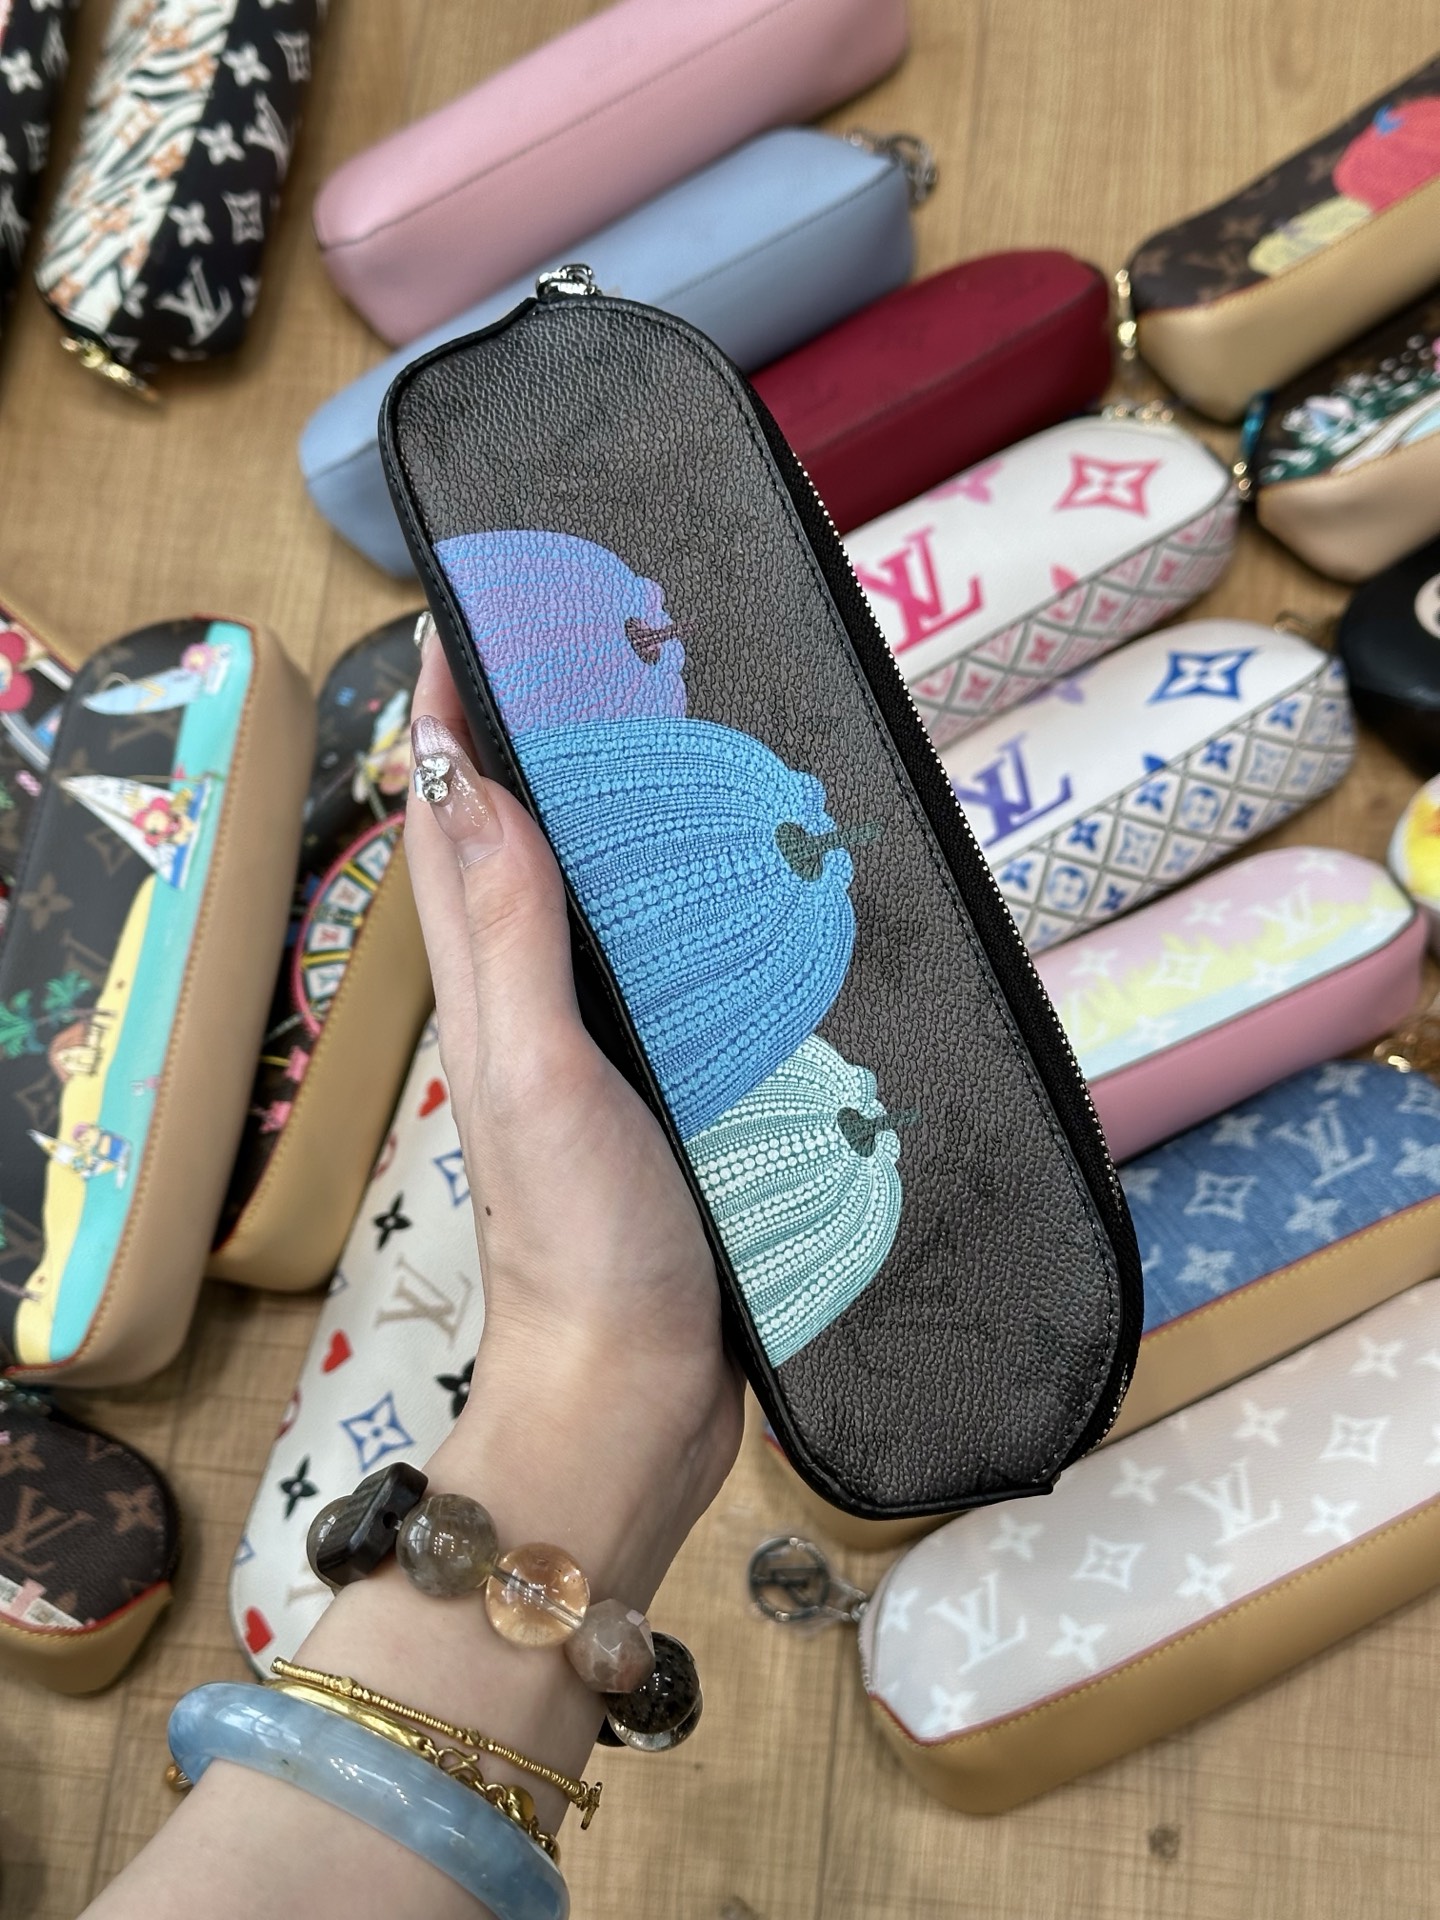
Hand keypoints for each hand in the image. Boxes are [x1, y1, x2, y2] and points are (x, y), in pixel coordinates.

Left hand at [403, 635, 744, 1587]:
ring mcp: (605, 1047)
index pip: (454, 820)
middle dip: (550, 740)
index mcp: (489, 987)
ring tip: (690, 732)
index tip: (486, 611)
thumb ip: (510, 930)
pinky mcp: (674, 1088)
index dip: (456, 714)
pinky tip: (751, 887)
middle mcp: (537, 1004)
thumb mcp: (538, 1070)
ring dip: (627, 815)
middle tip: (614, 649)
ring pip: (607, 902)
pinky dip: (694, 909)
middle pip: (528, 844)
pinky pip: (674, 970)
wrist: (643, 1391)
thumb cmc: (585, 1237)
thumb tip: (464, 773)